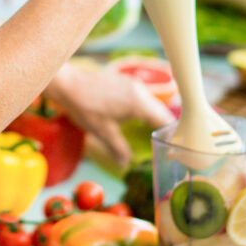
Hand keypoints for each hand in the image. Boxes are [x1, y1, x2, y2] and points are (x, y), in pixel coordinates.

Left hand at [44, 60, 173, 167]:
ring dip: (156, 116)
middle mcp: (140, 91)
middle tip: (170, 143)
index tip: (176, 147)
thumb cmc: (85, 108)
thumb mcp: (103, 132)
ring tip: (158, 132)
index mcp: (138, 104)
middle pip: (161, 110)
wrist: (69, 84)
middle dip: (167, 126)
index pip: (165, 120)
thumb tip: (126, 164)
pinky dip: (146, 107)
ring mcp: (133, 84)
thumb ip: (118, 149)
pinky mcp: (125, 81)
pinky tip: (140, 117)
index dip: (172, 134)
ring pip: (152, 102)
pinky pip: (143, 96)